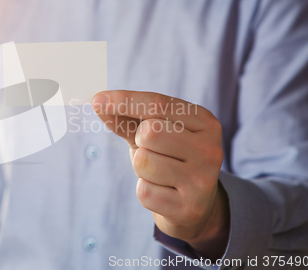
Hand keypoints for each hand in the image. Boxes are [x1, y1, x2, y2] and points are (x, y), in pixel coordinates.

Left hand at [92, 90, 229, 259]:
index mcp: (205, 122)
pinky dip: (145, 190)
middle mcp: (210, 149)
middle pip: (150, 132)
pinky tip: (163, 192)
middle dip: (140, 141)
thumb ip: (127, 117)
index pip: (158, 104)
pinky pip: (144, 191)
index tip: (97, 99)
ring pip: (143, 162)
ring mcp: (203, 180)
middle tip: (153, 151)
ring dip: (141, 168)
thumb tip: (99, 102)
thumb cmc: (169, 159)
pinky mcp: (189, 207)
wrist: (193, 206)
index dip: (124, 100)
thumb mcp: (153, 134)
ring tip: (159, 173)